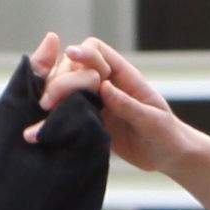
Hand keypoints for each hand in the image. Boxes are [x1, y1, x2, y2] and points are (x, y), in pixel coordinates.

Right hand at [42, 37, 202, 176]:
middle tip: (49, 101)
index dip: (83, 52)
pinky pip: (67, 113)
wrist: (167, 157)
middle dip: (61, 78)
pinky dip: (54, 118)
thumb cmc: (167, 135)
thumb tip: (105, 86)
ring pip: (66, 88)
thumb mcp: (152, 121)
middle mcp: (106, 84)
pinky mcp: (89, 120)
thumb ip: (129, 105)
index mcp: (124, 77)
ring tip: (43, 110)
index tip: (70, 56)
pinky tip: (41, 128)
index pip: (97, 52)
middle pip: (74, 67)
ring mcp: (96, 101)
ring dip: (53, 96)